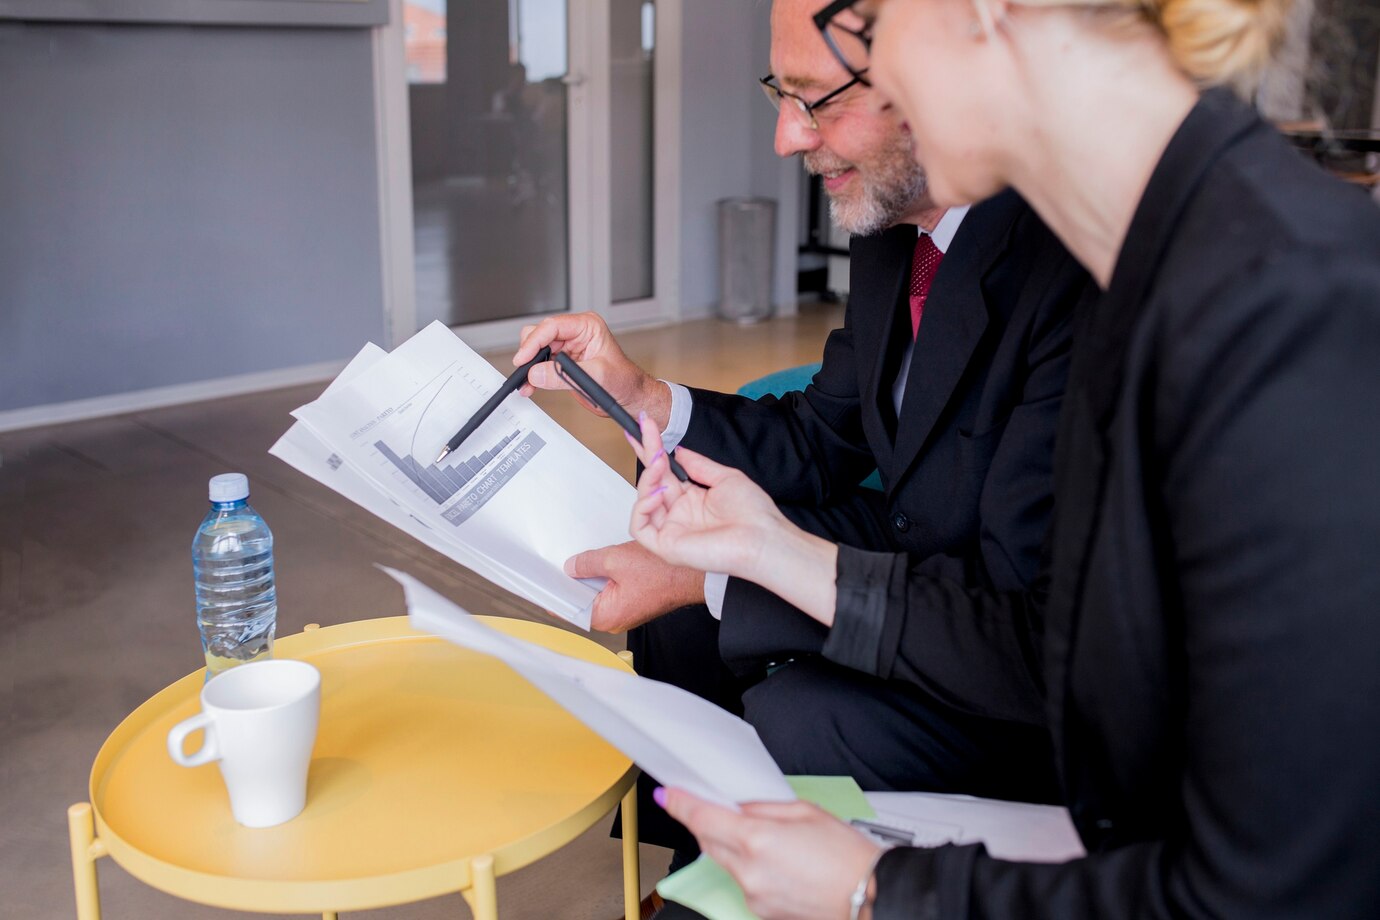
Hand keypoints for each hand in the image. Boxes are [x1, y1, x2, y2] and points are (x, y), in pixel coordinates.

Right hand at [513, 312, 670, 425]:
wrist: (628, 397)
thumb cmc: (624, 380)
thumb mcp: (597, 376)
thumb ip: (565, 374)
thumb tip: (537, 373)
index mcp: (587, 326)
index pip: (552, 326)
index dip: (534, 341)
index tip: (524, 358)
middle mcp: (575, 333)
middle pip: (539, 334)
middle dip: (529, 353)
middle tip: (524, 371)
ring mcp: (567, 348)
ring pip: (535, 349)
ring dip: (529, 366)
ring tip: (527, 382)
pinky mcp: (561, 362)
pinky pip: (539, 365)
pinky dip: (533, 375)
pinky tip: (531, 385)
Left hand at [565, 541, 705, 632]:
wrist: (694, 573)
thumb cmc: (664, 572)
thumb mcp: (616, 560)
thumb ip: (588, 564)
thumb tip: (571, 567)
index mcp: (606, 616)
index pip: (569, 609)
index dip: (554, 593)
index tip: (541, 583)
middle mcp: (614, 619)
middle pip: (582, 600)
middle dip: (572, 582)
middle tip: (558, 564)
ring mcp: (624, 611)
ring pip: (597, 593)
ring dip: (591, 577)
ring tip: (581, 561)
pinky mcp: (633, 601)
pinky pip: (611, 589)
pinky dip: (605, 576)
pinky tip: (602, 562)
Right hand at [627, 413, 841, 623]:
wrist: (764, 539)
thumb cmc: (753, 514)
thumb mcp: (725, 478)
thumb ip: (698, 465)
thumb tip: (678, 451)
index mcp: (692, 500)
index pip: (665, 473)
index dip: (653, 450)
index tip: (645, 426)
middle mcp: (679, 515)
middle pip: (651, 482)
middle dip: (646, 454)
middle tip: (641, 429)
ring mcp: (672, 531)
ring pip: (643, 502)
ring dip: (647, 478)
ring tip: (658, 462)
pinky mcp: (667, 547)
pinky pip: (639, 528)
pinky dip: (641, 508)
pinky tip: (657, 494)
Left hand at [661, 787, 883, 919]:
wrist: (872, 897)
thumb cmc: (848, 856)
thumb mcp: (805, 811)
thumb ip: (763, 806)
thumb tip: (737, 805)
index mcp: (757, 839)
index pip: (702, 817)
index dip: (679, 803)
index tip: (667, 795)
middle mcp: (749, 871)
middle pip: (708, 840)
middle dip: (707, 822)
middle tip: (719, 807)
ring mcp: (753, 895)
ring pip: (725, 862)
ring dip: (732, 846)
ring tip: (768, 838)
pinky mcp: (761, 911)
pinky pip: (743, 881)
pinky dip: (749, 867)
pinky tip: (776, 861)